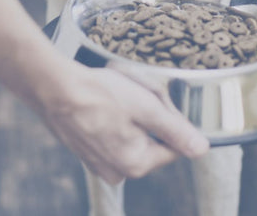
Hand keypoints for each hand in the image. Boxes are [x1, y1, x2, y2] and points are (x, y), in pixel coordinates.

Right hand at [38, 64, 208, 183]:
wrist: (54, 87)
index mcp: (136, 163)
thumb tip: (201, 149)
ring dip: (131, 110)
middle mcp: (117, 170)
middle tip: (134, 91)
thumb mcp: (146, 107)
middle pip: (152, 137)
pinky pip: (113, 130)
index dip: (170, 118)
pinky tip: (103, 98)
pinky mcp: (86, 148)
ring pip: (133, 131)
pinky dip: (113, 113)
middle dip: (148, 112)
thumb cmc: (99, 94)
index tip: (155, 99)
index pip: (173, 145)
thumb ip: (176, 130)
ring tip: (116, 92)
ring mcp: (99, 161)